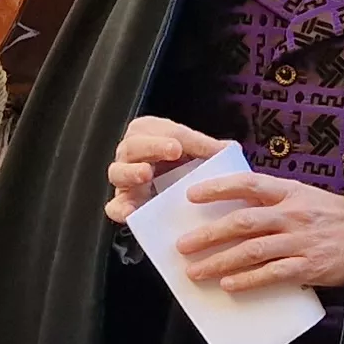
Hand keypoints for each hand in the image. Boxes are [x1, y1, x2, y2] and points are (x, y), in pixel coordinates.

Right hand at [104, 118, 226, 223]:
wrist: (168, 192)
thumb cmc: (179, 166)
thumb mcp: (196, 154)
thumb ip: (210, 150)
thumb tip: (231, 150)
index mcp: (149, 132)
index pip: (165, 130)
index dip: (183, 138)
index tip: (193, 146)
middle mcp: (131, 152)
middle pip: (135, 144)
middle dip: (153, 145)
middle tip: (174, 150)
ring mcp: (123, 178)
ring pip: (117, 172)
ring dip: (131, 171)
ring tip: (146, 174)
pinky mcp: (122, 202)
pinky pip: (113, 206)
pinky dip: (119, 209)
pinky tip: (130, 213)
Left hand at [173, 172, 343, 290]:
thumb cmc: (337, 218)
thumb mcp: (309, 197)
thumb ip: (277, 202)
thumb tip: (237, 210)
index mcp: (291, 192)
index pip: (248, 185)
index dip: (218, 188)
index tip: (191, 195)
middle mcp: (293, 215)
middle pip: (242, 222)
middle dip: (208, 235)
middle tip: (182, 246)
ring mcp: (300, 242)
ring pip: (251, 251)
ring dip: (219, 262)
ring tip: (195, 271)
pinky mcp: (310, 266)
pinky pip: (272, 274)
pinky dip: (248, 280)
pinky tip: (228, 285)